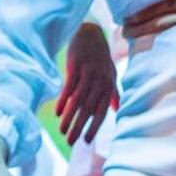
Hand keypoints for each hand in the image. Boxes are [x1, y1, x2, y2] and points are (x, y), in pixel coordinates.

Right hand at [57, 22, 117, 145]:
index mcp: (108, 86)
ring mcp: (87, 74)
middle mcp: (99, 82)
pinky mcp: (75, 66)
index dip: (94, 126)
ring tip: (62, 131)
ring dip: (70, 118)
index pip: (102, 111)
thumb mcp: (110, 73)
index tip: (86, 141)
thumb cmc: (100, 55)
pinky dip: (64, 100)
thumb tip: (117, 109)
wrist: (90, 32)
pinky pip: (69, 87)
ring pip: (78, 101)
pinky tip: (58, 112)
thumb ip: (113, 92)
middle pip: (88, 109)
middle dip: (80, 127)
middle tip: (71, 142)